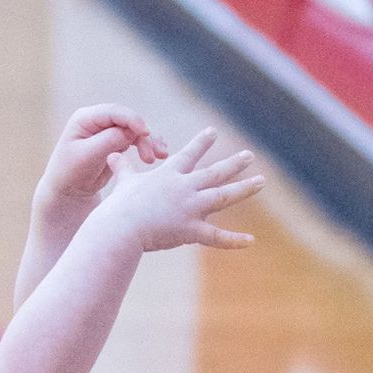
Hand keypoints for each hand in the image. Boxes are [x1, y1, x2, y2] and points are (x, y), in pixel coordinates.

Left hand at [36, 104, 166, 207]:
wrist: (69, 190)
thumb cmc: (71, 173)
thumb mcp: (87, 157)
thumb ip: (108, 141)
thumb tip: (132, 131)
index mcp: (85, 118)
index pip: (113, 112)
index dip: (132, 119)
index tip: (145, 133)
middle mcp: (99, 120)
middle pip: (128, 121)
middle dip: (144, 136)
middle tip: (151, 158)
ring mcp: (109, 130)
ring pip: (136, 130)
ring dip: (150, 141)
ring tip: (160, 156)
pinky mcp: (118, 141)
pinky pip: (137, 139)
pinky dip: (148, 145)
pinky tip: (160, 153)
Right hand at [102, 126, 263, 252]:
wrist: (121, 227)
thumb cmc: (119, 207)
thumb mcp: (123, 183)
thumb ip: (122, 168)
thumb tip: (112, 154)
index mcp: (169, 175)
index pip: (189, 154)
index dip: (202, 142)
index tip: (213, 132)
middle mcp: (184, 188)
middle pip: (215, 172)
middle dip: (234, 163)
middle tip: (249, 155)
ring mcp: (190, 208)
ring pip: (224, 196)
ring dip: (244, 188)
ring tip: (260, 181)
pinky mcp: (190, 230)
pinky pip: (216, 237)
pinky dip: (234, 240)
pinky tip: (251, 241)